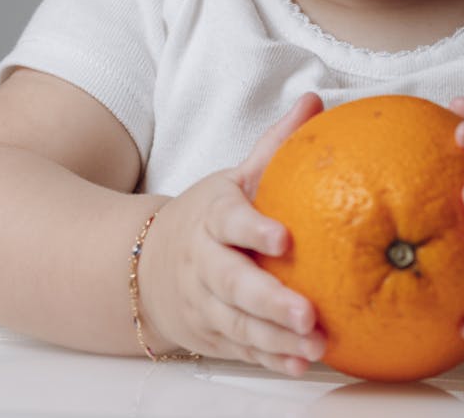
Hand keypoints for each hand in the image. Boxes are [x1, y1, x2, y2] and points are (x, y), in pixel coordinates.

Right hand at [138, 93, 326, 374]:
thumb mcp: (235, 177)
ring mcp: (205, 303)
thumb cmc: (211, 214)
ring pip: (238, 324)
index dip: (254, 230)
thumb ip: (275, 144)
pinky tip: (302, 362)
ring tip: (316, 344)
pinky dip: (270, 358)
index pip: (231, 222)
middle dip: (270, 300)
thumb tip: (313, 101)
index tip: (284, 239)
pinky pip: (242, 349)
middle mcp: (204, 263)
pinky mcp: (212, 334)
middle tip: (308, 311)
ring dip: (276, 338)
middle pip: (233, 284)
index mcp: (213, 217)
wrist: (147, 264)